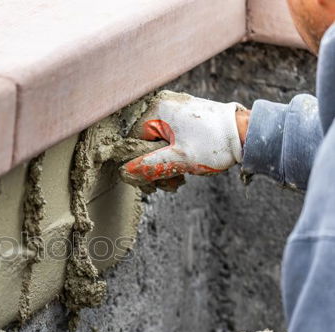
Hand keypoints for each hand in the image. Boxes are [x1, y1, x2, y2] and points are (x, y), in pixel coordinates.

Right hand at [120, 91, 246, 192]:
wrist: (247, 134)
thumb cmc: (215, 143)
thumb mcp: (179, 159)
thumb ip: (149, 166)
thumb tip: (125, 173)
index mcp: (159, 109)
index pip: (134, 140)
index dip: (139, 164)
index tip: (150, 182)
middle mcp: (165, 105)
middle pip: (146, 143)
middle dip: (154, 167)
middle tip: (166, 185)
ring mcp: (176, 111)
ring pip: (158, 144)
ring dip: (164, 165)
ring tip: (178, 180)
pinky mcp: (186, 118)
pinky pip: (170, 140)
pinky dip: (174, 156)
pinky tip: (183, 170)